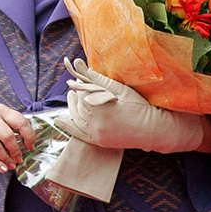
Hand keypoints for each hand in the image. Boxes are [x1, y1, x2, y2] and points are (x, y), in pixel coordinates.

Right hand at [0, 98, 31, 173]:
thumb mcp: (0, 113)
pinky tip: (3, 168)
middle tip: (20, 158)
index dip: (29, 136)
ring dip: (7, 159)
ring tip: (12, 164)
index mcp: (1, 110)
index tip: (31, 146)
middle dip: (16, 151)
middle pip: (8, 137)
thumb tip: (27, 143)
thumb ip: (12, 124)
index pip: (20, 123)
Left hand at [55, 58, 202, 153]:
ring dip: (72, 106)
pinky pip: (79, 134)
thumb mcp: (122, 91)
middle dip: (77, 95)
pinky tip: (57, 121)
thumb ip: (102, 81)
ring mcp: (97, 134)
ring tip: (71, 96)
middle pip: (79, 106)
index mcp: (100, 109)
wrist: (153, 130)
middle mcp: (96, 124)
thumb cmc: (140, 107)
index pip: (82, 94)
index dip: (81, 86)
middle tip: (75, 86)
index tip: (78, 79)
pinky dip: (68, 127)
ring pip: (77, 118)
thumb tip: (87, 69)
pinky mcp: (99, 142)